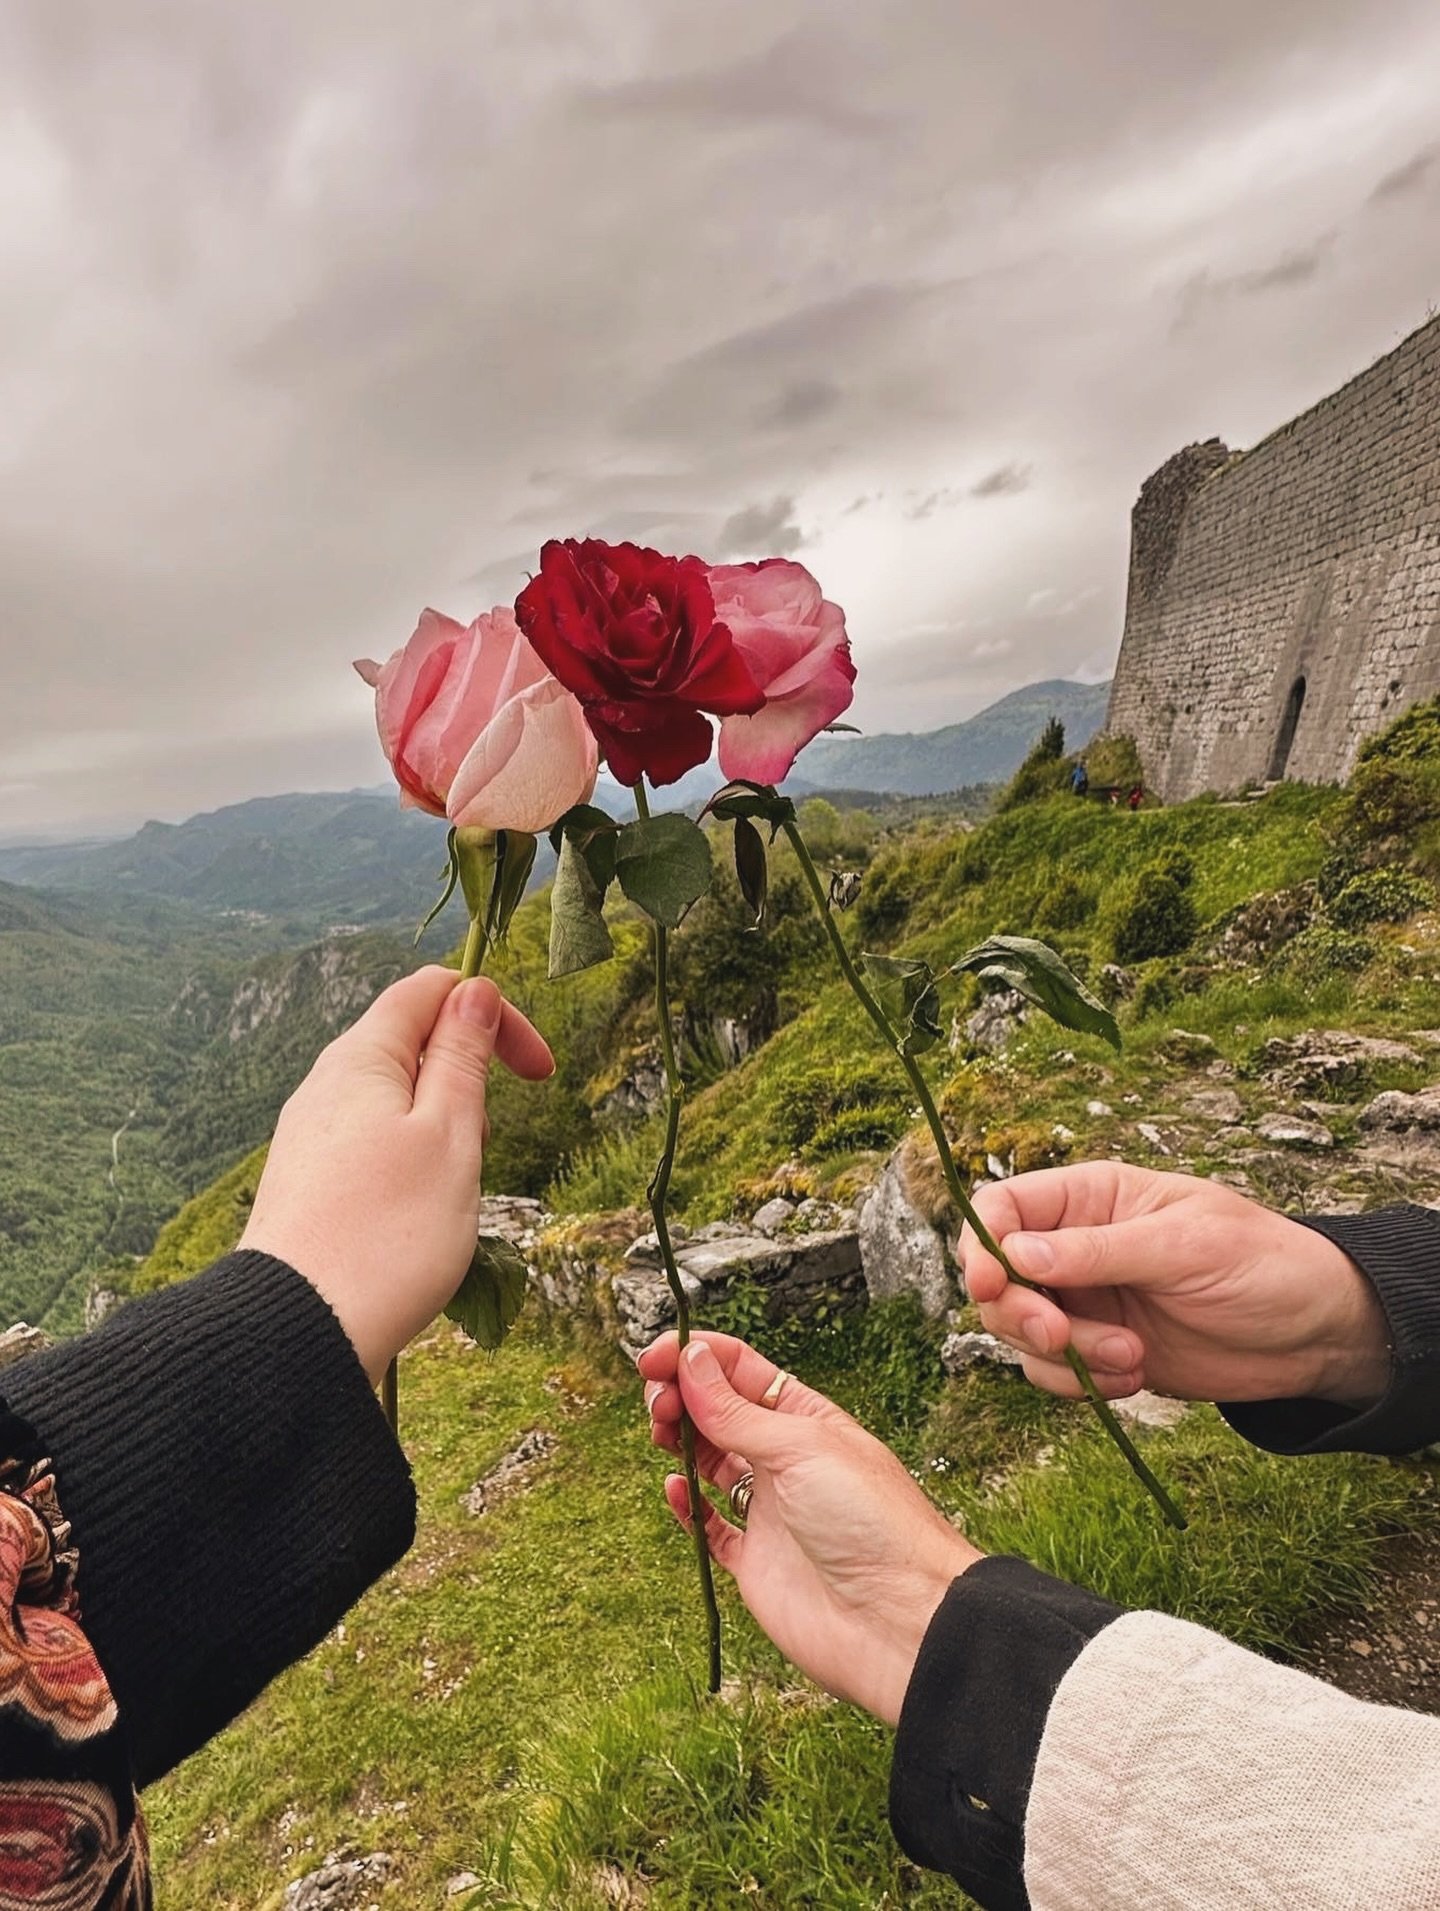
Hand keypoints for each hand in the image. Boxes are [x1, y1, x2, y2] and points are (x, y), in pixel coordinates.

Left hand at [238, 965, 553, 1383]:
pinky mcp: (310, 1184)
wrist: (299, 1333)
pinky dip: (412, 1166)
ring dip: (444, 1132)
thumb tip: (475, 993)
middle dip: (469, 1083)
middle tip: (484, 1147)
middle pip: (413, 1045)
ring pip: (397, 1102)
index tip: (539, 1073)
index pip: (432, 991)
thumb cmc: (388, 1235)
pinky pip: (374, 1147)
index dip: (494, 1015)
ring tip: (449, 1195)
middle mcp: (326, 1086)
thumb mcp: (451, 1136)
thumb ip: (463, 1057)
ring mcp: (313, 1136)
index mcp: (361, 1058)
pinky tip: (416, 1220)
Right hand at [639, 1332, 979, 1725]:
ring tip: (659, 1432)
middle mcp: (785, 1460)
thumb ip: (736, 1410)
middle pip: (718, 1412)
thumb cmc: (873, 1523)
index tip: (654, 1357)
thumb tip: (691, 1358)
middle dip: (681, 1395)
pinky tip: (676, 1488)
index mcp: (806, 1419)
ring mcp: (770, 1510)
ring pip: (708, 1462)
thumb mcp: (801, 1447)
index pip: (741, 1371)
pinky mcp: (756, 1562)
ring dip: (679, 1440)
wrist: (899, 1622)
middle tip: (656, 1400)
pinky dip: (686, 1507)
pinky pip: (708, 1527)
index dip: (695, 1357)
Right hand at [961, 1164, 1389, 1410]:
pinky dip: (1081, 1384)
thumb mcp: (1183, 1246)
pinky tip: (1136, 1378)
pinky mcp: (1098, 1351)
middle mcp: (1073, 1247)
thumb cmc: (1261, 1263)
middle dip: (1021, 1314)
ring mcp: (1084, 1302)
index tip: (988, 1288)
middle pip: (997, 1278)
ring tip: (1130, 1359)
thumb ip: (1097, 1252)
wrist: (1314, 1334)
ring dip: (1063, 1356)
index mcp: (1090, 1197)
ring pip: (1018, 1332)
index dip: (980, 1246)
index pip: (1002, 1209)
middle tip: (1063, 1337)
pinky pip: (1051, 1372)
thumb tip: (1015, 1256)